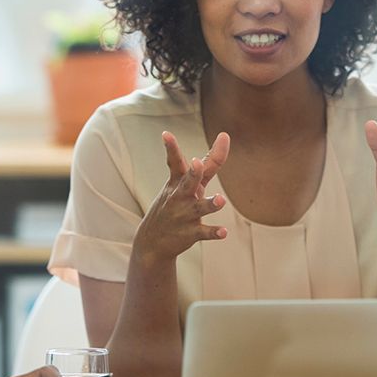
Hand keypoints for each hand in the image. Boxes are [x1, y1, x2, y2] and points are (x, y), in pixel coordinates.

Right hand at [134, 131, 230, 264]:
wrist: (151, 241)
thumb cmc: (172, 204)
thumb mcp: (182, 184)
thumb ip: (206, 163)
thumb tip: (224, 136)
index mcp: (177, 182)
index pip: (175, 162)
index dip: (171, 148)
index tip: (165, 134)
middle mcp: (181, 196)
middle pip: (188, 182)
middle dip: (193, 173)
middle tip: (196, 163)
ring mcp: (185, 215)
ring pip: (199, 208)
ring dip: (210, 204)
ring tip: (220, 200)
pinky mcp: (190, 233)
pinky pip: (204, 233)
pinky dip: (213, 232)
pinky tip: (224, 232)